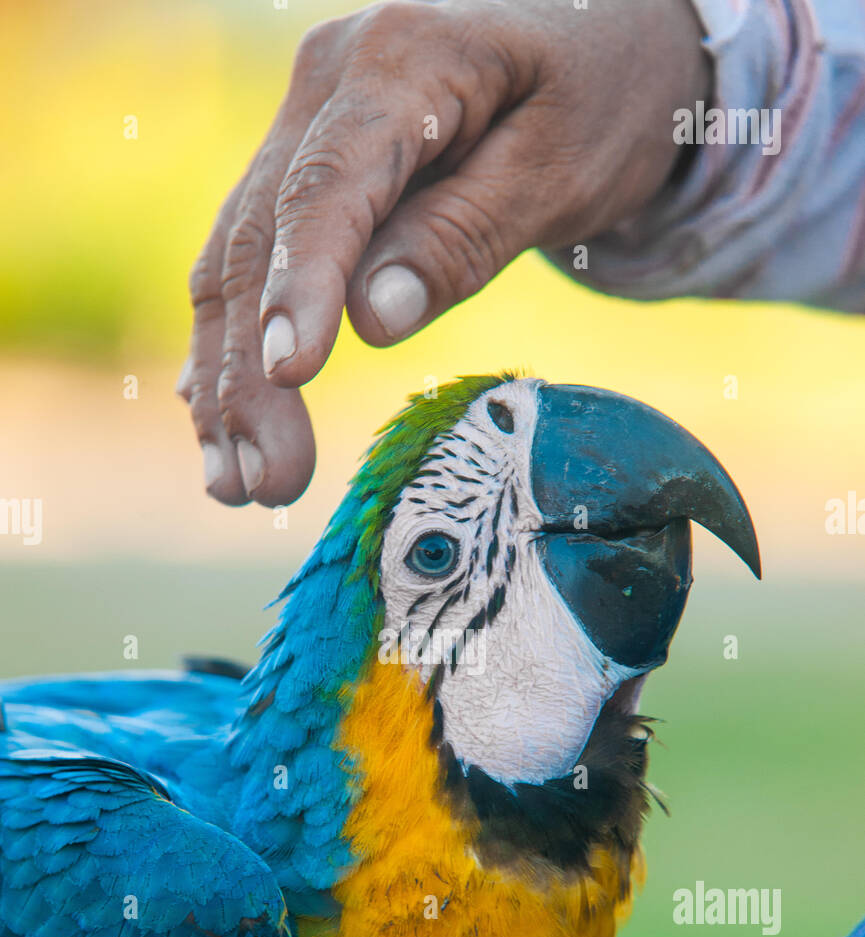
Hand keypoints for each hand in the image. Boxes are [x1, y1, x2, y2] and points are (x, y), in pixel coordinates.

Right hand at [179, 0, 706, 506]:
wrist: (600, 35)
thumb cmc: (600, 94)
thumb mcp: (561, 166)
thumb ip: (468, 235)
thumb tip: (374, 320)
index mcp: (402, 57)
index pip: (328, 185)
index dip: (299, 286)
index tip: (289, 376)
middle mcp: (328, 81)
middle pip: (260, 235)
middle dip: (253, 372)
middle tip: (267, 485)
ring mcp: (304, 122)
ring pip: (233, 257)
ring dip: (227, 379)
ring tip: (236, 485)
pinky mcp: (302, 168)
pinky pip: (249, 259)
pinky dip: (233, 346)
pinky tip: (222, 424)